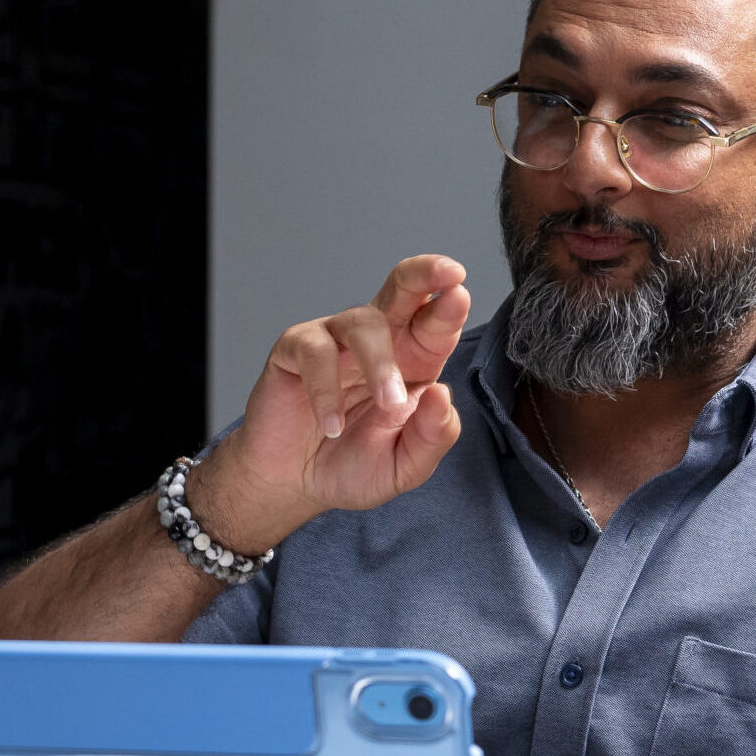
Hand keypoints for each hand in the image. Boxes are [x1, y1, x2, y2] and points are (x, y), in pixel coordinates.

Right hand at [197, 255, 469, 547]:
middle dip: (425, 274)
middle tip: (448, 272)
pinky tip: (331, 425)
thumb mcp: (405, 466)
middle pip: (403, 288)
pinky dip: (326, 391)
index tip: (460, 293)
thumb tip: (443, 393)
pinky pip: (315, 353)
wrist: (294, 483)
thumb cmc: (353, 465)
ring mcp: (336, 340)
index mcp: (414, 359)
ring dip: (381, 364)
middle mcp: (380, 339)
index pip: (437, 321)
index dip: (449, 306)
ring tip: (388, 408)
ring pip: (363, 324)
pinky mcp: (296, 349)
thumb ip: (432, 437)